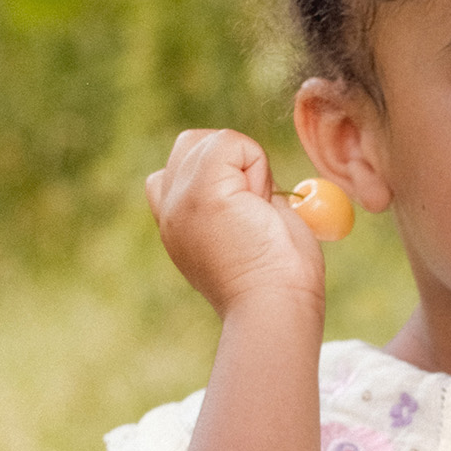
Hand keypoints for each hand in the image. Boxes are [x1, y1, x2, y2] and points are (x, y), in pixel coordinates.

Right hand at [145, 130, 324, 316]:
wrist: (276, 310)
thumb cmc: (281, 283)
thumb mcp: (253, 233)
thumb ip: (242, 203)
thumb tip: (258, 180)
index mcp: (179, 227)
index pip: (182, 169)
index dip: (225, 176)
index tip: (250, 219)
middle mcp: (169, 214)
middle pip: (189, 145)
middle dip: (230, 162)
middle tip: (256, 210)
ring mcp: (180, 202)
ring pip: (206, 140)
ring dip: (244, 163)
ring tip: (258, 209)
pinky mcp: (202, 193)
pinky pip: (229, 142)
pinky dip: (256, 161)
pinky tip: (262, 205)